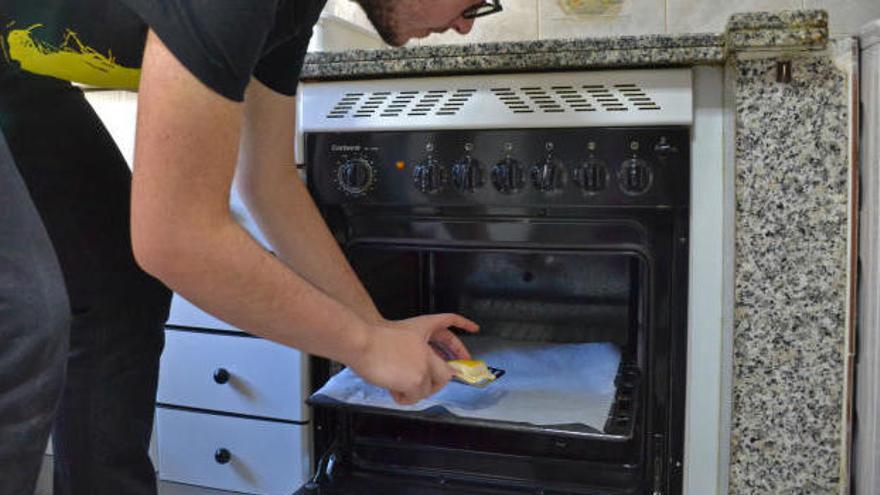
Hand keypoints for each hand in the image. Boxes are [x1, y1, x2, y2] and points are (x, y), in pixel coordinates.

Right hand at [348, 313, 478, 404]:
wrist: (361, 342)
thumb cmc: (370, 339)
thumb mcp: (396, 337)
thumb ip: (412, 351)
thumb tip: (415, 371)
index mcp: (421, 328)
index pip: (447, 321)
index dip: (462, 323)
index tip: (475, 328)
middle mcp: (427, 347)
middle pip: (446, 373)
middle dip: (435, 384)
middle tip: (420, 386)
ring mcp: (425, 364)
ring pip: (428, 388)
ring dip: (413, 391)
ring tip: (396, 385)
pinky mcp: (418, 379)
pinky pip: (415, 397)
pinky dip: (404, 397)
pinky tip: (393, 389)